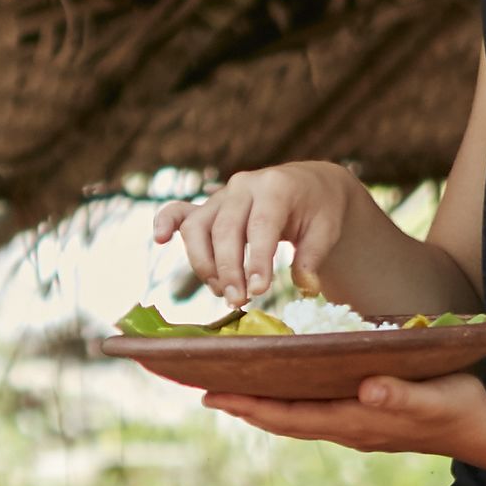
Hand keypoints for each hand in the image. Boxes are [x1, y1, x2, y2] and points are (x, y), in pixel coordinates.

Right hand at [155, 162, 368, 308]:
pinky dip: (165, 222)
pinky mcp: (208, 207)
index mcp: (275, 187)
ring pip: (198, 228)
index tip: (259, 291)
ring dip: (204, 264)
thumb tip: (305, 288)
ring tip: (223, 292)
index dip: (256, 260)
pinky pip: (180, 212)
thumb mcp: (327, 230)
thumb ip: (312, 258)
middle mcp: (243, 186)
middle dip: (229, 270)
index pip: (261, 226)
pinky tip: (159, 239)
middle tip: (239, 301)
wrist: (308, 185)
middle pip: (225, 230)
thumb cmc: (319, 210)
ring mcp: (221, 196)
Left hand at [194, 372, 485, 458]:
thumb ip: (402, 394)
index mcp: (356, 420)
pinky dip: (285, 404)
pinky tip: (276, 390)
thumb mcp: (435, 397)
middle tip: (203, 391)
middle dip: (242, 406)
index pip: (290, 415)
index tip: (214, 395)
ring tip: (228, 391)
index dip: (250, 406)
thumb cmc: (457, 407)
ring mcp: (352, 426)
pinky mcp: (360, 419)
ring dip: (260, 406)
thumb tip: (368, 389)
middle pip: (282, 419)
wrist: (478, 429)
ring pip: (294, 418)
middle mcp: (346, 427)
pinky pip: (310, 413)